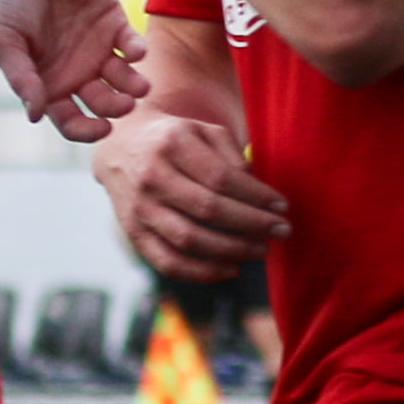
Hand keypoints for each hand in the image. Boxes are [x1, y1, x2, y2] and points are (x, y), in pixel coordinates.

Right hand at [0, 0, 147, 138]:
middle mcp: (77, 74)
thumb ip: (21, 77)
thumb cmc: (6, 3)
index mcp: (51, 85)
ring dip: (135, 87)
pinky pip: (132, 46)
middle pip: (104, 105)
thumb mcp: (5, 42)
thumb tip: (35, 115)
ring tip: (140, 86)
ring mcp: (98, 51)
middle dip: (117, 109)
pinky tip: (133, 51)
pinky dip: (137, 51)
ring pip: (125, 81)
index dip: (87, 131)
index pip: (72, 121)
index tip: (102, 129)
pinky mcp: (115, 25)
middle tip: (125, 104)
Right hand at [94, 108, 291, 281]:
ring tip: (262, 250)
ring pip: (190, 240)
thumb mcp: (202, 131)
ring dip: (233, 251)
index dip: (256, 196)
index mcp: (172, 145)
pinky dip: (203, 272)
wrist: (120, 147)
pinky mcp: (134, 233)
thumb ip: (231, 155)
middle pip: (209, 209)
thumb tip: (257, 191)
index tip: (282, 206)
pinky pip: (169, 262)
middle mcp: (151, 177)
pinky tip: (231, 268)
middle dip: (252, 224)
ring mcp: (139, 208)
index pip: (221, 177)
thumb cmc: (175, 140)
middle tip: (282, 231)